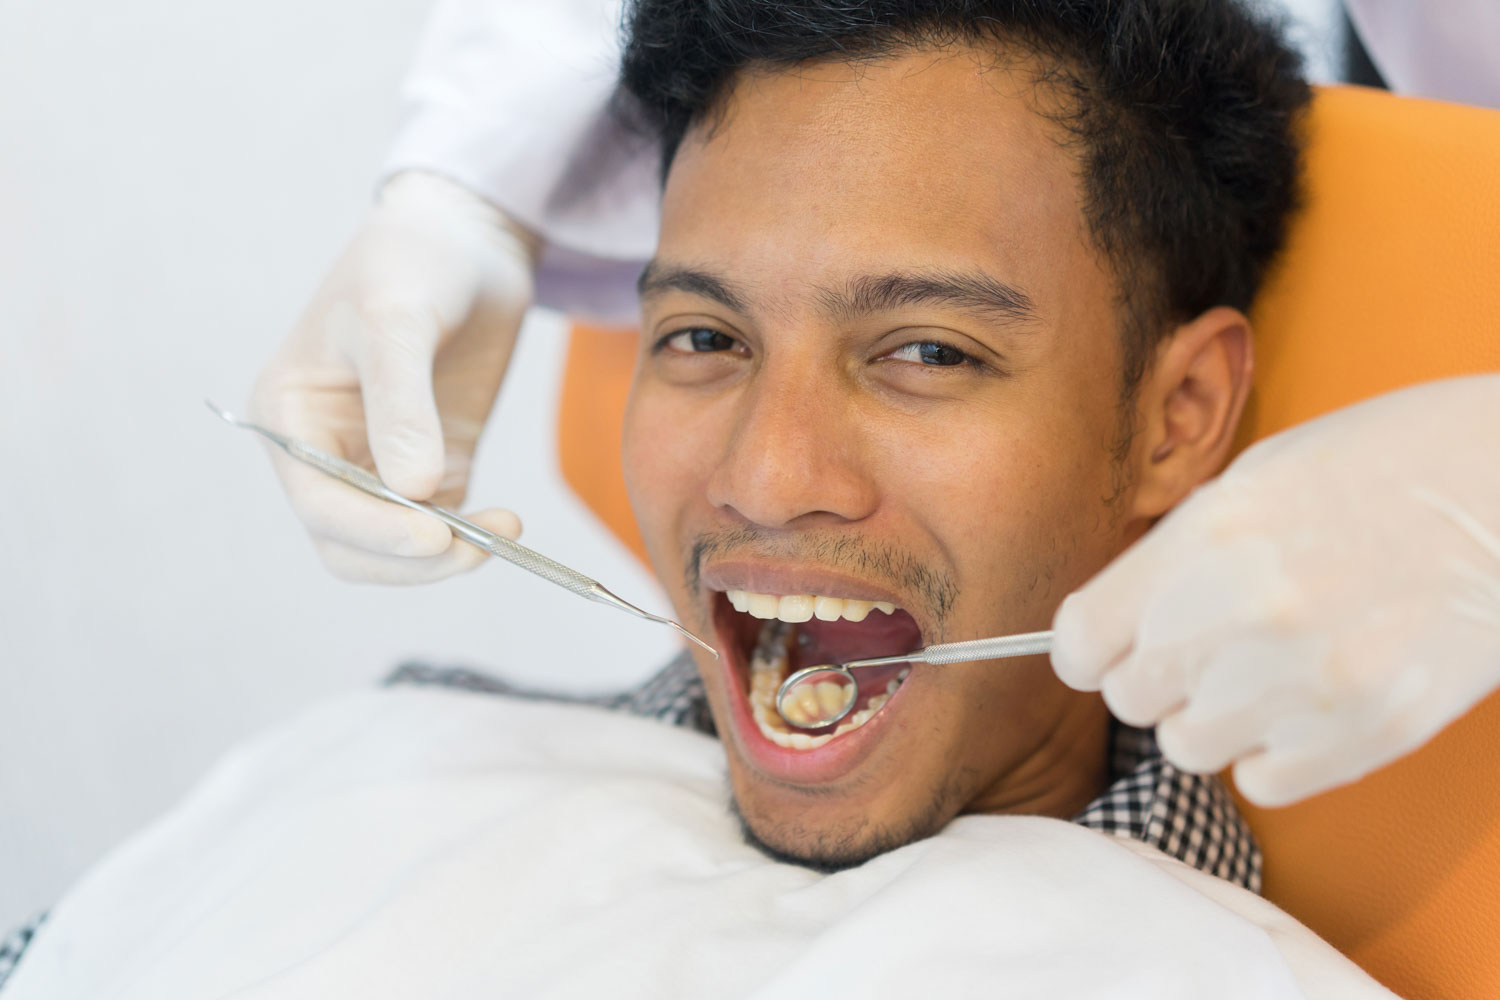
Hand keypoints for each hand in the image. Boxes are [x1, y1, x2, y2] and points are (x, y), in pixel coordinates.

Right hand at [250, 171, 539, 582]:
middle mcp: (321, 451)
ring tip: (504, 531)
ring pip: (393, 549)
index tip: (437, 537)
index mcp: (287, 415)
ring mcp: (376, 464)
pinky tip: (506, 522)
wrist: (467, 240)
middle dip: (409, 558)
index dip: (373, 531)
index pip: (319, 503)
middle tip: (478, 548)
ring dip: (445, 556)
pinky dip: (470, 537)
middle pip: (348, 544)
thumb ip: (401, 403)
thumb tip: (412, 491)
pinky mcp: (429, 466)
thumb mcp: (400, 317)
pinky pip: (439, 527)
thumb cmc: (414, 260)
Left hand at [1051, 375, 1499, 805]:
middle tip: (1201, 648)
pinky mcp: (1368, 732)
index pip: (1080, 640)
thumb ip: (1178, 556)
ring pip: (1188, 747)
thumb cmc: (1390, 465)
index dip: (1088, 648)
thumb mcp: (1258, 477)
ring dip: (1209, 717)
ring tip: (1261, 671)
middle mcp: (1246, 613)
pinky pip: (1259, 781)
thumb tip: (1117, 620)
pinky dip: (1270, 752)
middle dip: (1153, 677)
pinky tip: (1304, 701)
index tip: (1105, 647)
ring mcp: (1309, 681)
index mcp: (1208, 535)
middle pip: (1130, 698)